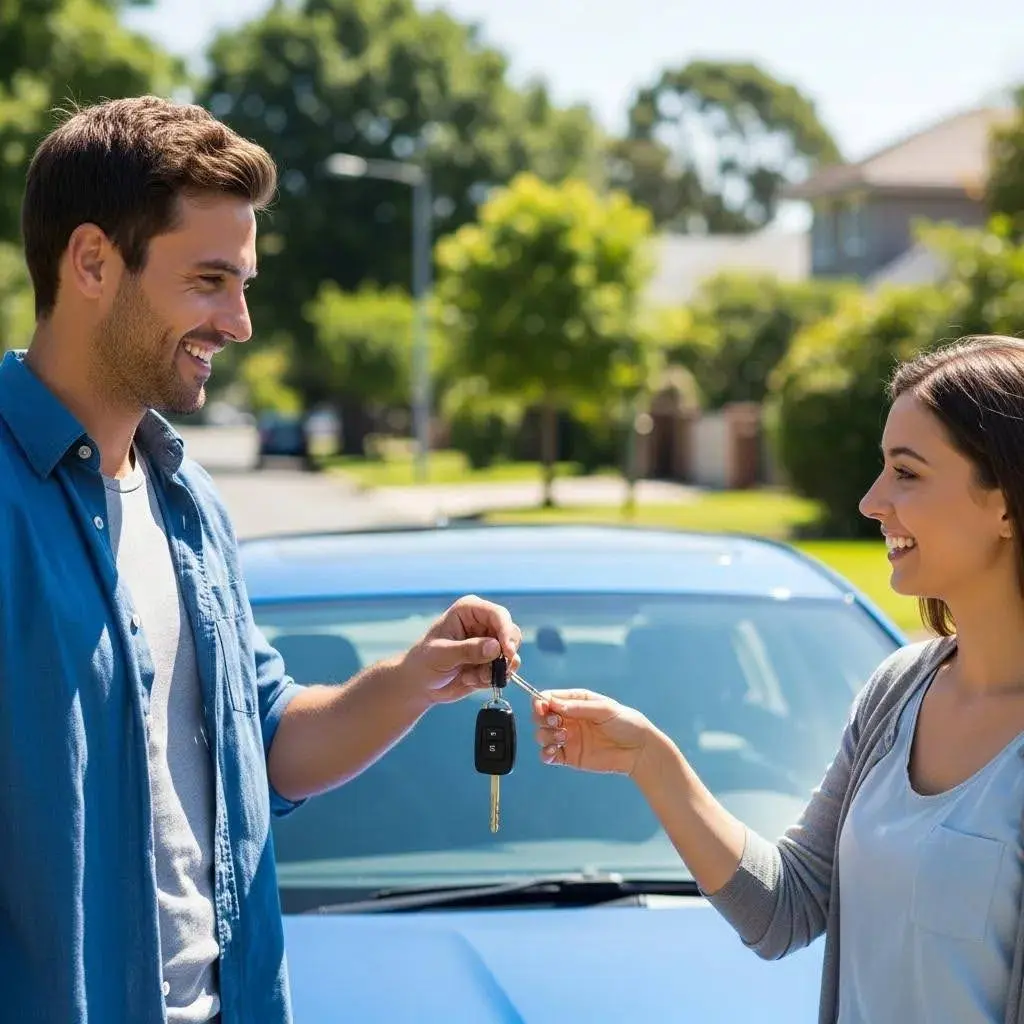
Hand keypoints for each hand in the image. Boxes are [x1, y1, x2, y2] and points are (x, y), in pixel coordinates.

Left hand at [401, 595, 521, 704]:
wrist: (421, 684)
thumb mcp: (442, 655)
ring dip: (494, 671)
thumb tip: (496, 647)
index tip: (507, 652)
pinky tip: (470, 680)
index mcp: (469, 610)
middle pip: (511, 633)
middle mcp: (483, 623)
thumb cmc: (424, 662)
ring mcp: (489, 643)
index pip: (498, 615)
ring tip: (471, 677)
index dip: (506, 632)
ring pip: (511, 654)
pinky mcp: (492, 662)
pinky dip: (491, 679)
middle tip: (488, 671)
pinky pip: (505, 671)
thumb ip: (468, 650)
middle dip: (504, 655)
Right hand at [531, 689, 655, 775]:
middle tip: (557, 723)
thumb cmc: (626, 723)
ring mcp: (568, 738)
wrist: (639, 750)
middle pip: (541, 716)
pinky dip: (545, 754)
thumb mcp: (604, 709)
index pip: (549, 698)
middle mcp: (568, 719)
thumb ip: (578, 707)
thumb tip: (553, 704)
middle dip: (542, 719)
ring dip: (546, 736)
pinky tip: (554, 752)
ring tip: (563, 737)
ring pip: (542, 735)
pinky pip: (548, 755)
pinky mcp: (569, 757)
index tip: (542, 708)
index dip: (540, 702)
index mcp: (576, 702)